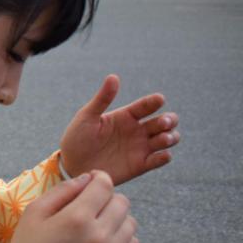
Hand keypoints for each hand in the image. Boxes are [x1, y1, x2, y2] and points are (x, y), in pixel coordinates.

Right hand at [6, 171, 138, 242]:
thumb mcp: (33, 215)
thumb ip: (61, 191)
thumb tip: (87, 179)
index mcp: (76, 217)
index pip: (104, 185)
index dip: (99, 178)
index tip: (91, 183)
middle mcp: (99, 235)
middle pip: (122, 202)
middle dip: (107, 198)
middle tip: (91, 206)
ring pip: (130, 222)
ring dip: (116, 218)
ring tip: (98, 226)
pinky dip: (122, 239)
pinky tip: (104, 242)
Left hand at [59, 75, 179, 184]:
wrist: (71, 166)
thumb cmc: (76, 139)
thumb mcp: (87, 117)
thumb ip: (102, 99)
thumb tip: (113, 77)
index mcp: (126, 116)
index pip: (147, 105)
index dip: (155, 101)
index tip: (159, 100)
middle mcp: (137, 130)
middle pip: (164, 121)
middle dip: (169, 120)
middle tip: (162, 123)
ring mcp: (140, 147)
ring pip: (168, 138)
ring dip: (170, 137)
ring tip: (162, 138)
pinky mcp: (140, 165)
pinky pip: (160, 160)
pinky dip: (165, 157)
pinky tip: (161, 155)